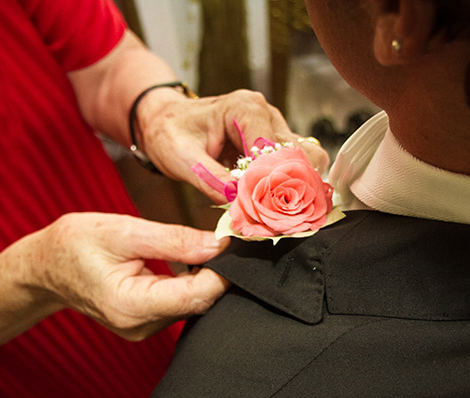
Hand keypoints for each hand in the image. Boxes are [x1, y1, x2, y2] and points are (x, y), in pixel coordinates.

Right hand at [34, 213, 229, 339]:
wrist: (45, 268)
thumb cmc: (76, 244)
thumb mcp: (124, 231)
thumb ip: (174, 240)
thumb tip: (218, 244)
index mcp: (132, 305)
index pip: (196, 295)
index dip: (222, 271)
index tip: (234, 241)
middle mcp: (141, 326)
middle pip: (199, 303)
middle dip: (217, 272)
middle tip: (226, 236)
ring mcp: (144, 330)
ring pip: (193, 305)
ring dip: (205, 276)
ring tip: (206, 244)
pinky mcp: (147, 324)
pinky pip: (180, 305)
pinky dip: (190, 283)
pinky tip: (187, 261)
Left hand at [136, 89, 330, 203]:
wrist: (165, 122)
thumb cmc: (170, 132)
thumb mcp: (183, 158)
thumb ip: (212, 180)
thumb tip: (239, 203)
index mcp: (245, 109)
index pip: (273, 150)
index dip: (271, 183)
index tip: (264, 213)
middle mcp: (266, 115)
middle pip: (301, 154)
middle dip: (292, 188)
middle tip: (275, 217)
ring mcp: (273, 128)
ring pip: (305, 161)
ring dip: (293, 189)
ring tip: (274, 213)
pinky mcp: (273, 144)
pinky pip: (291, 167)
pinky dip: (286, 188)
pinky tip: (271, 206)